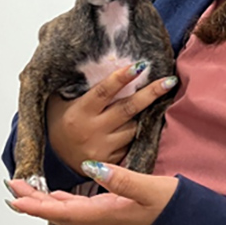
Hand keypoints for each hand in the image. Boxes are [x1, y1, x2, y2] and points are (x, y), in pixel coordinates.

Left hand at [6, 164, 178, 224]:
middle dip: (33, 201)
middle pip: (58, 213)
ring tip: (25, 189)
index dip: (37, 205)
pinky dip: (61, 202)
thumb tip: (92, 167)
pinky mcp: (111, 213)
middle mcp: (100, 220)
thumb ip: (121, 179)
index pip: (63, 211)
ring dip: (43, 201)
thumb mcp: (150, 189)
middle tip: (13, 185)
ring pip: (65, 211)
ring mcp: (105, 218)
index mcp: (105, 215)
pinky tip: (56, 195)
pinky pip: (77, 210)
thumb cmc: (173, 207)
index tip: (16, 197)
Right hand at [48, 62, 177, 174]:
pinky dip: (140, 132)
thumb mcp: (59, 102)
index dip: (122, 78)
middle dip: (150, 94)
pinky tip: (150, 122)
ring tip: (163, 98)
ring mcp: (104, 148)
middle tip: (169, 80)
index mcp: (80, 112)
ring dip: (148, 113)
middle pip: (127, 109)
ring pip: (134, 127)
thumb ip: (76, 86)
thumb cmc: (59, 122)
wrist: (56, 160)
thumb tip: (98, 62)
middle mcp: (92, 131)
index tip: (140, 66)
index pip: (104, 92)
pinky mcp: (113, 161)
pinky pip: (132, 143)